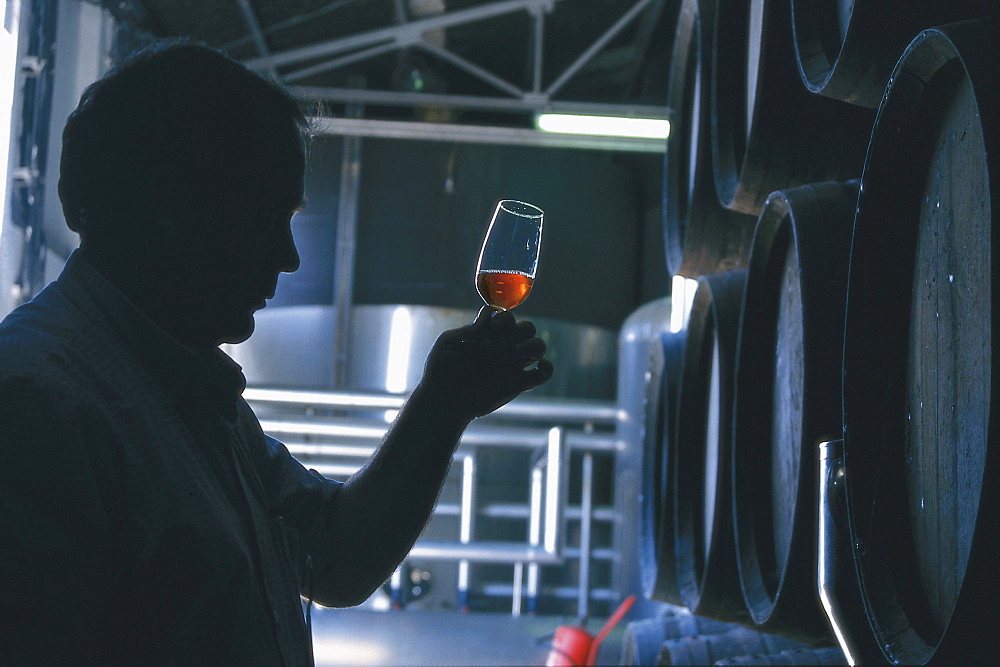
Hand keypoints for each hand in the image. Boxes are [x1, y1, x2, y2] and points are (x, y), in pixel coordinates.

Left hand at [417, 306, 553, 420]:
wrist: (444, 401)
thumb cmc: (441, 370)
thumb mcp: (449, 343)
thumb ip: (471, 329)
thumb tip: (489, 313)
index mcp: (487, 334)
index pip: (507, 318)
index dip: (506, 318)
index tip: (496, 325)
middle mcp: (503, 346)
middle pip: (527, 328)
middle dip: (522, 329)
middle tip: (505, 341)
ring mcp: (512, 364)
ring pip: (538, 346)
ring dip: (534, 345)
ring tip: (516, 355)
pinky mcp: (519, 383)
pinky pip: (544, 373)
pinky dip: (547, 368)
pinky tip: (537, 368)